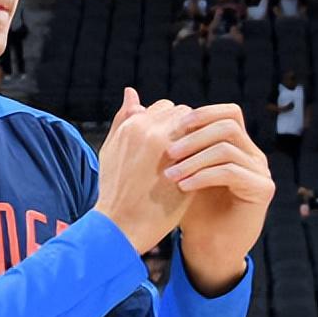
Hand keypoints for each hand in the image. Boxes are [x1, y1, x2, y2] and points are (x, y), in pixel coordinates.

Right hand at [94, 89, 193, 252]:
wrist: (121, 225)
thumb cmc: (115, 190)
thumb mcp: (111, 149)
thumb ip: (122, 119)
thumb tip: (132, 91)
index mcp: (131, 125)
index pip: (162, 108)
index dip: (169, 124)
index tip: (172, 141)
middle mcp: (150, 130)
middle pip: (182, 113)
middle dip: (186, 128)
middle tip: (188, 149)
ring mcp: (170, 147)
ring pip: (197, 128)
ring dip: (199, 139)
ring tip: (196, 157)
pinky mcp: (187, 165)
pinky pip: (206, 146)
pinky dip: (206, 153)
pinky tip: (203, 167)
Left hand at [165, 104, 273, 295]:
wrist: (206, 245)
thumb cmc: (185, 207)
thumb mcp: (168, 167)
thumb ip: (153, 132)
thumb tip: (131, 95)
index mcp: (234, 144)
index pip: (226, 113)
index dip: (198, 116)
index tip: (168, 129)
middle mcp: (251, 152)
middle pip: (228, 123)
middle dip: (194, 135)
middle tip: (167, 152)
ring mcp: (260, 170)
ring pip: (227, 146)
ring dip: (195, 158)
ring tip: (170, 174)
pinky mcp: (262, 189)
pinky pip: (233, 171)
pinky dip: (203, 176)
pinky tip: (183, 187)